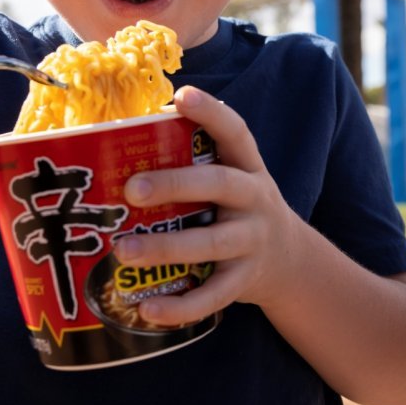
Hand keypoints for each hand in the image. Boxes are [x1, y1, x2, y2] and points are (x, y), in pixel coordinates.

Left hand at [115, 86, 301, 325]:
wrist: (289, 260)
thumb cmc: (238, 210)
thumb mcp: (232, 179)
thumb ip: (192, 165)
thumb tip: (117, 142)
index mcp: (248, 167)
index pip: (236, 132)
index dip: (212, 113)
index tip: (183, 95)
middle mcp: (255, 200)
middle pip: (221, 186)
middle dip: (176, 185)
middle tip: (132, 188)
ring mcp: (253, 241)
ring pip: (212, 244)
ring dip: (166, 248)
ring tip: (124, 251)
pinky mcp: (245, 281)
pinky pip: (213, 296)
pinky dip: (181, 306)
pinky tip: (147, 309)